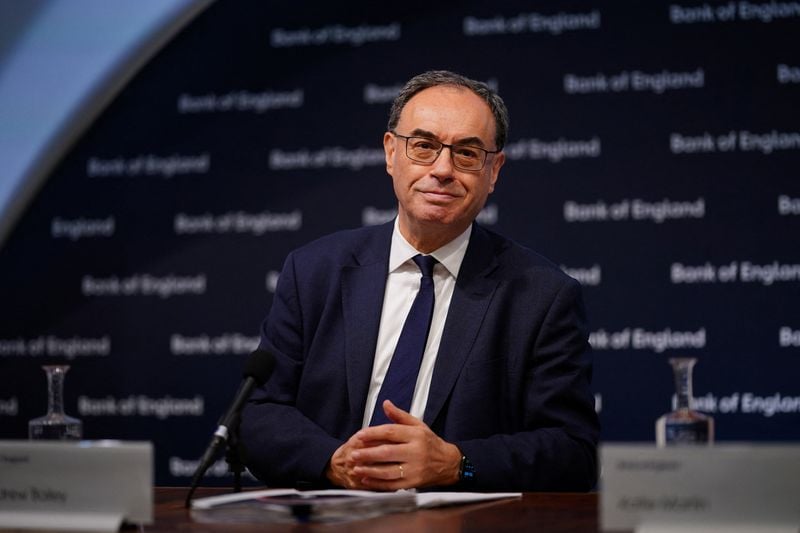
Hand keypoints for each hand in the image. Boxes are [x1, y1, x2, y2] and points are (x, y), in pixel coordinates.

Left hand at [326, 400, 461, 489]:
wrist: (448, 463)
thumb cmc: (430, 443)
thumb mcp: (418, 425)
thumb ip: (400, 416)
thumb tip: (386, 404)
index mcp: (416, 435)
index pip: (391, 432)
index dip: (373, 433)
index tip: (359, 436)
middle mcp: (416, 452)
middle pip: (387, 452)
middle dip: (368, 454)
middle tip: (353, 454)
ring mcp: (415, 469)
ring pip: (389, 471)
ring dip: (370, 470)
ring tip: (356, 468)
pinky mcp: (413, 483)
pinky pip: (393, 485)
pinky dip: (378, 483)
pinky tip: (366, 480)